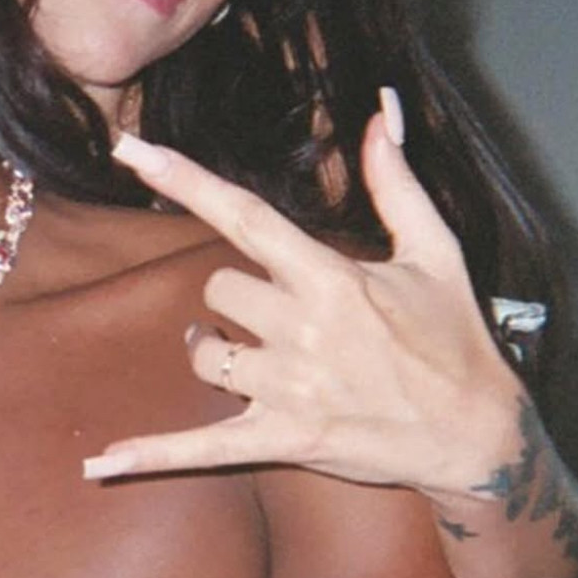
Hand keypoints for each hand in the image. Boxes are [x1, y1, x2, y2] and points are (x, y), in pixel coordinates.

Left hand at [84, 111, 523, 502]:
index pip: (243, 216)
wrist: (477, 433)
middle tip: (284, 317)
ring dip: (218, 353)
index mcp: (330, 278)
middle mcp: (301, 329)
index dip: (183, 178)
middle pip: (217, 290)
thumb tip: (383, 114)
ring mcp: (288, 388)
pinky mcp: (282, 438)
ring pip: (206, 354)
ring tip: (258, 362)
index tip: (131, 149)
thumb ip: (397, 184)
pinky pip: (200, 447)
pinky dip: (150, 455)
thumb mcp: (436, 253)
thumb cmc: (455, 340)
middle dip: (238, 299)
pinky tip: (100, 463)